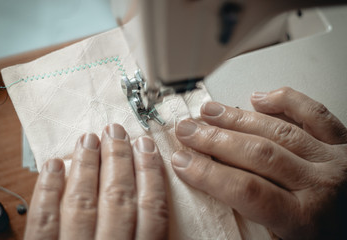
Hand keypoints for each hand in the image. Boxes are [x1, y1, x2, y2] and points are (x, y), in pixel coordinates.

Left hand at [25, 124, 167, 239]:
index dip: (150, 174)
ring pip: (82, 204)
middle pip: (118, 199)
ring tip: (89, 140)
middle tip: (116, 132)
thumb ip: (153, 237)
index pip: (151, 210)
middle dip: (118, 160)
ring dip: (87, 167)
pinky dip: (48, 190)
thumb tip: (160, 207)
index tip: (146, 146)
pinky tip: (55, 165)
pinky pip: (43, 222)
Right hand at [172, 87, 346, 238]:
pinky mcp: (344, 141)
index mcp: (306, 219)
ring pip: (278, 130)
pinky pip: (313, 112)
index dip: (208, 173)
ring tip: (209, 112)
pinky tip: (259, 98)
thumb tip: (212, 193)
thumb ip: (254, 221)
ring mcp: (334, 159)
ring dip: (237, 119)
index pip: (246, 190)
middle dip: (214, 140)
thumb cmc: (327, 237)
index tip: (182, 161)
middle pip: (257, 154)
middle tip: (187, 130)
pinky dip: (284, 100)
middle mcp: (322, 184)